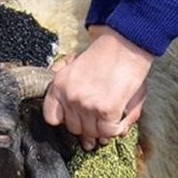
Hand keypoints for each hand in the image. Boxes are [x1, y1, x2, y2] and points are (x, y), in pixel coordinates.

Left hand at [43, 26, 152, 149]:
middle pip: (74, 128)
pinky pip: (109, 132)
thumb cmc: (104, 53)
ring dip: (103, 129)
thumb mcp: (72, 61)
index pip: (51, 118)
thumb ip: (60, 78)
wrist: (125, 45)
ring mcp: (87, 105)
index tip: (76, 118)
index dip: (66, 120)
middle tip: (99, 118)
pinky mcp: (106, 111)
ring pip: (92, 132)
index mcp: (59, 85)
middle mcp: (70, 97)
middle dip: (87, 125)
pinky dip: (117, 129)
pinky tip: (120, 119)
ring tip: (112, 116)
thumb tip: (58, 98)